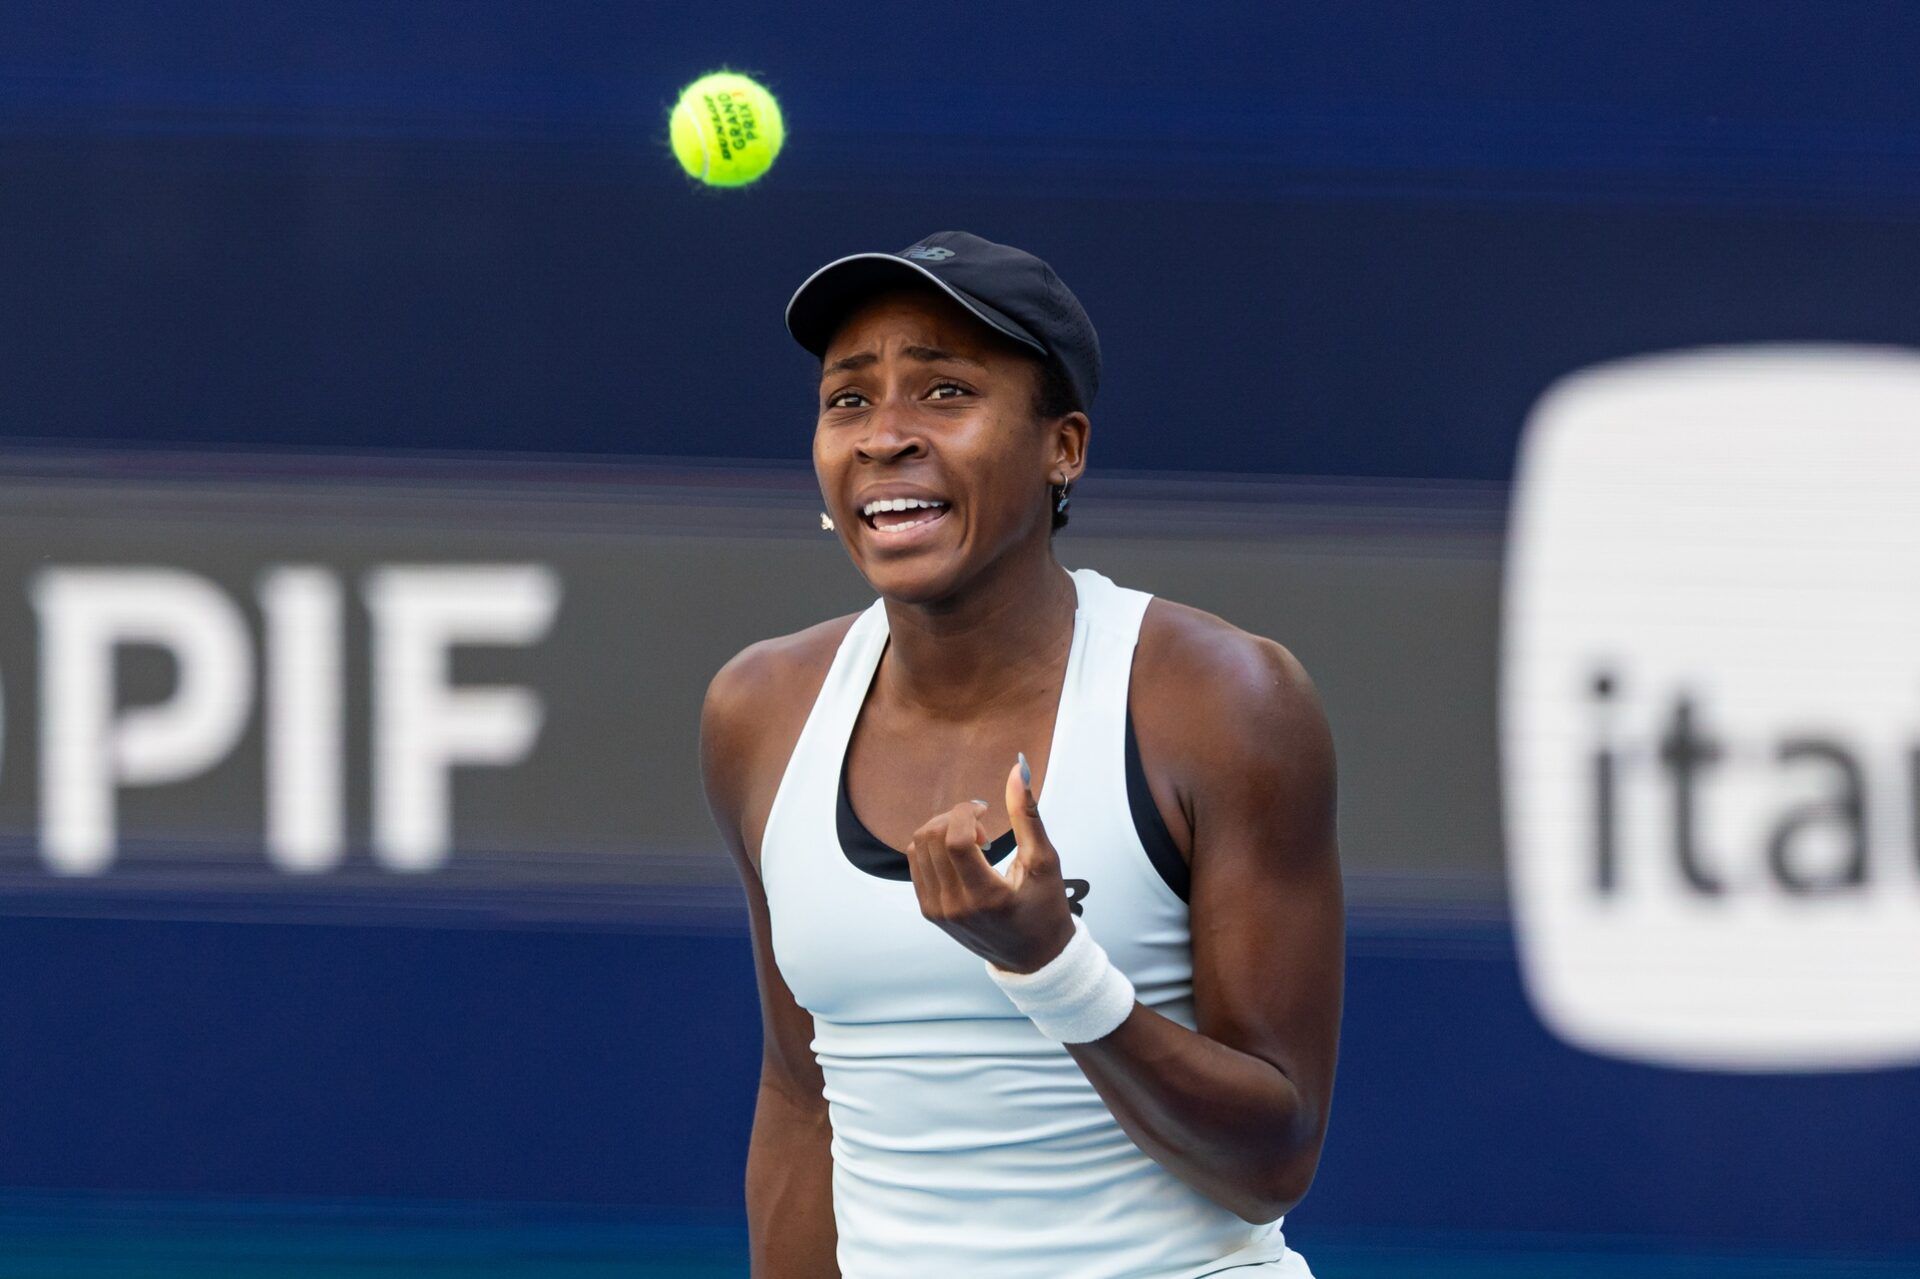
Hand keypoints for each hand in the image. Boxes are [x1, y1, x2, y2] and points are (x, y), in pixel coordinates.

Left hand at [904, 756, 1076, 973]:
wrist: (1033, 957)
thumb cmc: (1045, 908)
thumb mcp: (1044, 861)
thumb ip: (1028, 815)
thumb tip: (1016, 768)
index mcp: (985, 897)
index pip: (954, 839)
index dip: (965, 812)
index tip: (985, 810)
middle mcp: (955, 906)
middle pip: (932, 838)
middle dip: (954, 817)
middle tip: (981, 826)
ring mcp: (937, 911)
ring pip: (918, 847)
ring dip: (942, 830)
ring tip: (972, 841)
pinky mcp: (929, 911)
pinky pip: (916, 863)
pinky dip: (933, 847)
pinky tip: (960, 855)